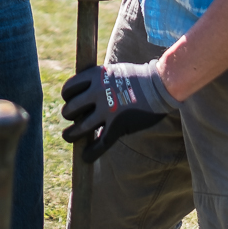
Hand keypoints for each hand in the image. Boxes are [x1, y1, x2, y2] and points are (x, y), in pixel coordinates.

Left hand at [61, 60, 179, 162]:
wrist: (160, 85)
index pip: (69, 88)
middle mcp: (98, 92)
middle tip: (72, 118)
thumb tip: (86, 91)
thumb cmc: (139, 77)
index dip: (67, 96)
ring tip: (69, 136)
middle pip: (71, 108)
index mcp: (96, 76)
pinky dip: (90, 153)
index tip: (69, 101)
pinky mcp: (118, 126)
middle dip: (69, 115)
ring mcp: (108, 110)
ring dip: (71, 135)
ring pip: (80, 128)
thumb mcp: (114, 71)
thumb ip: (99, 81)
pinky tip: (86, 157)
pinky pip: (99, 144)